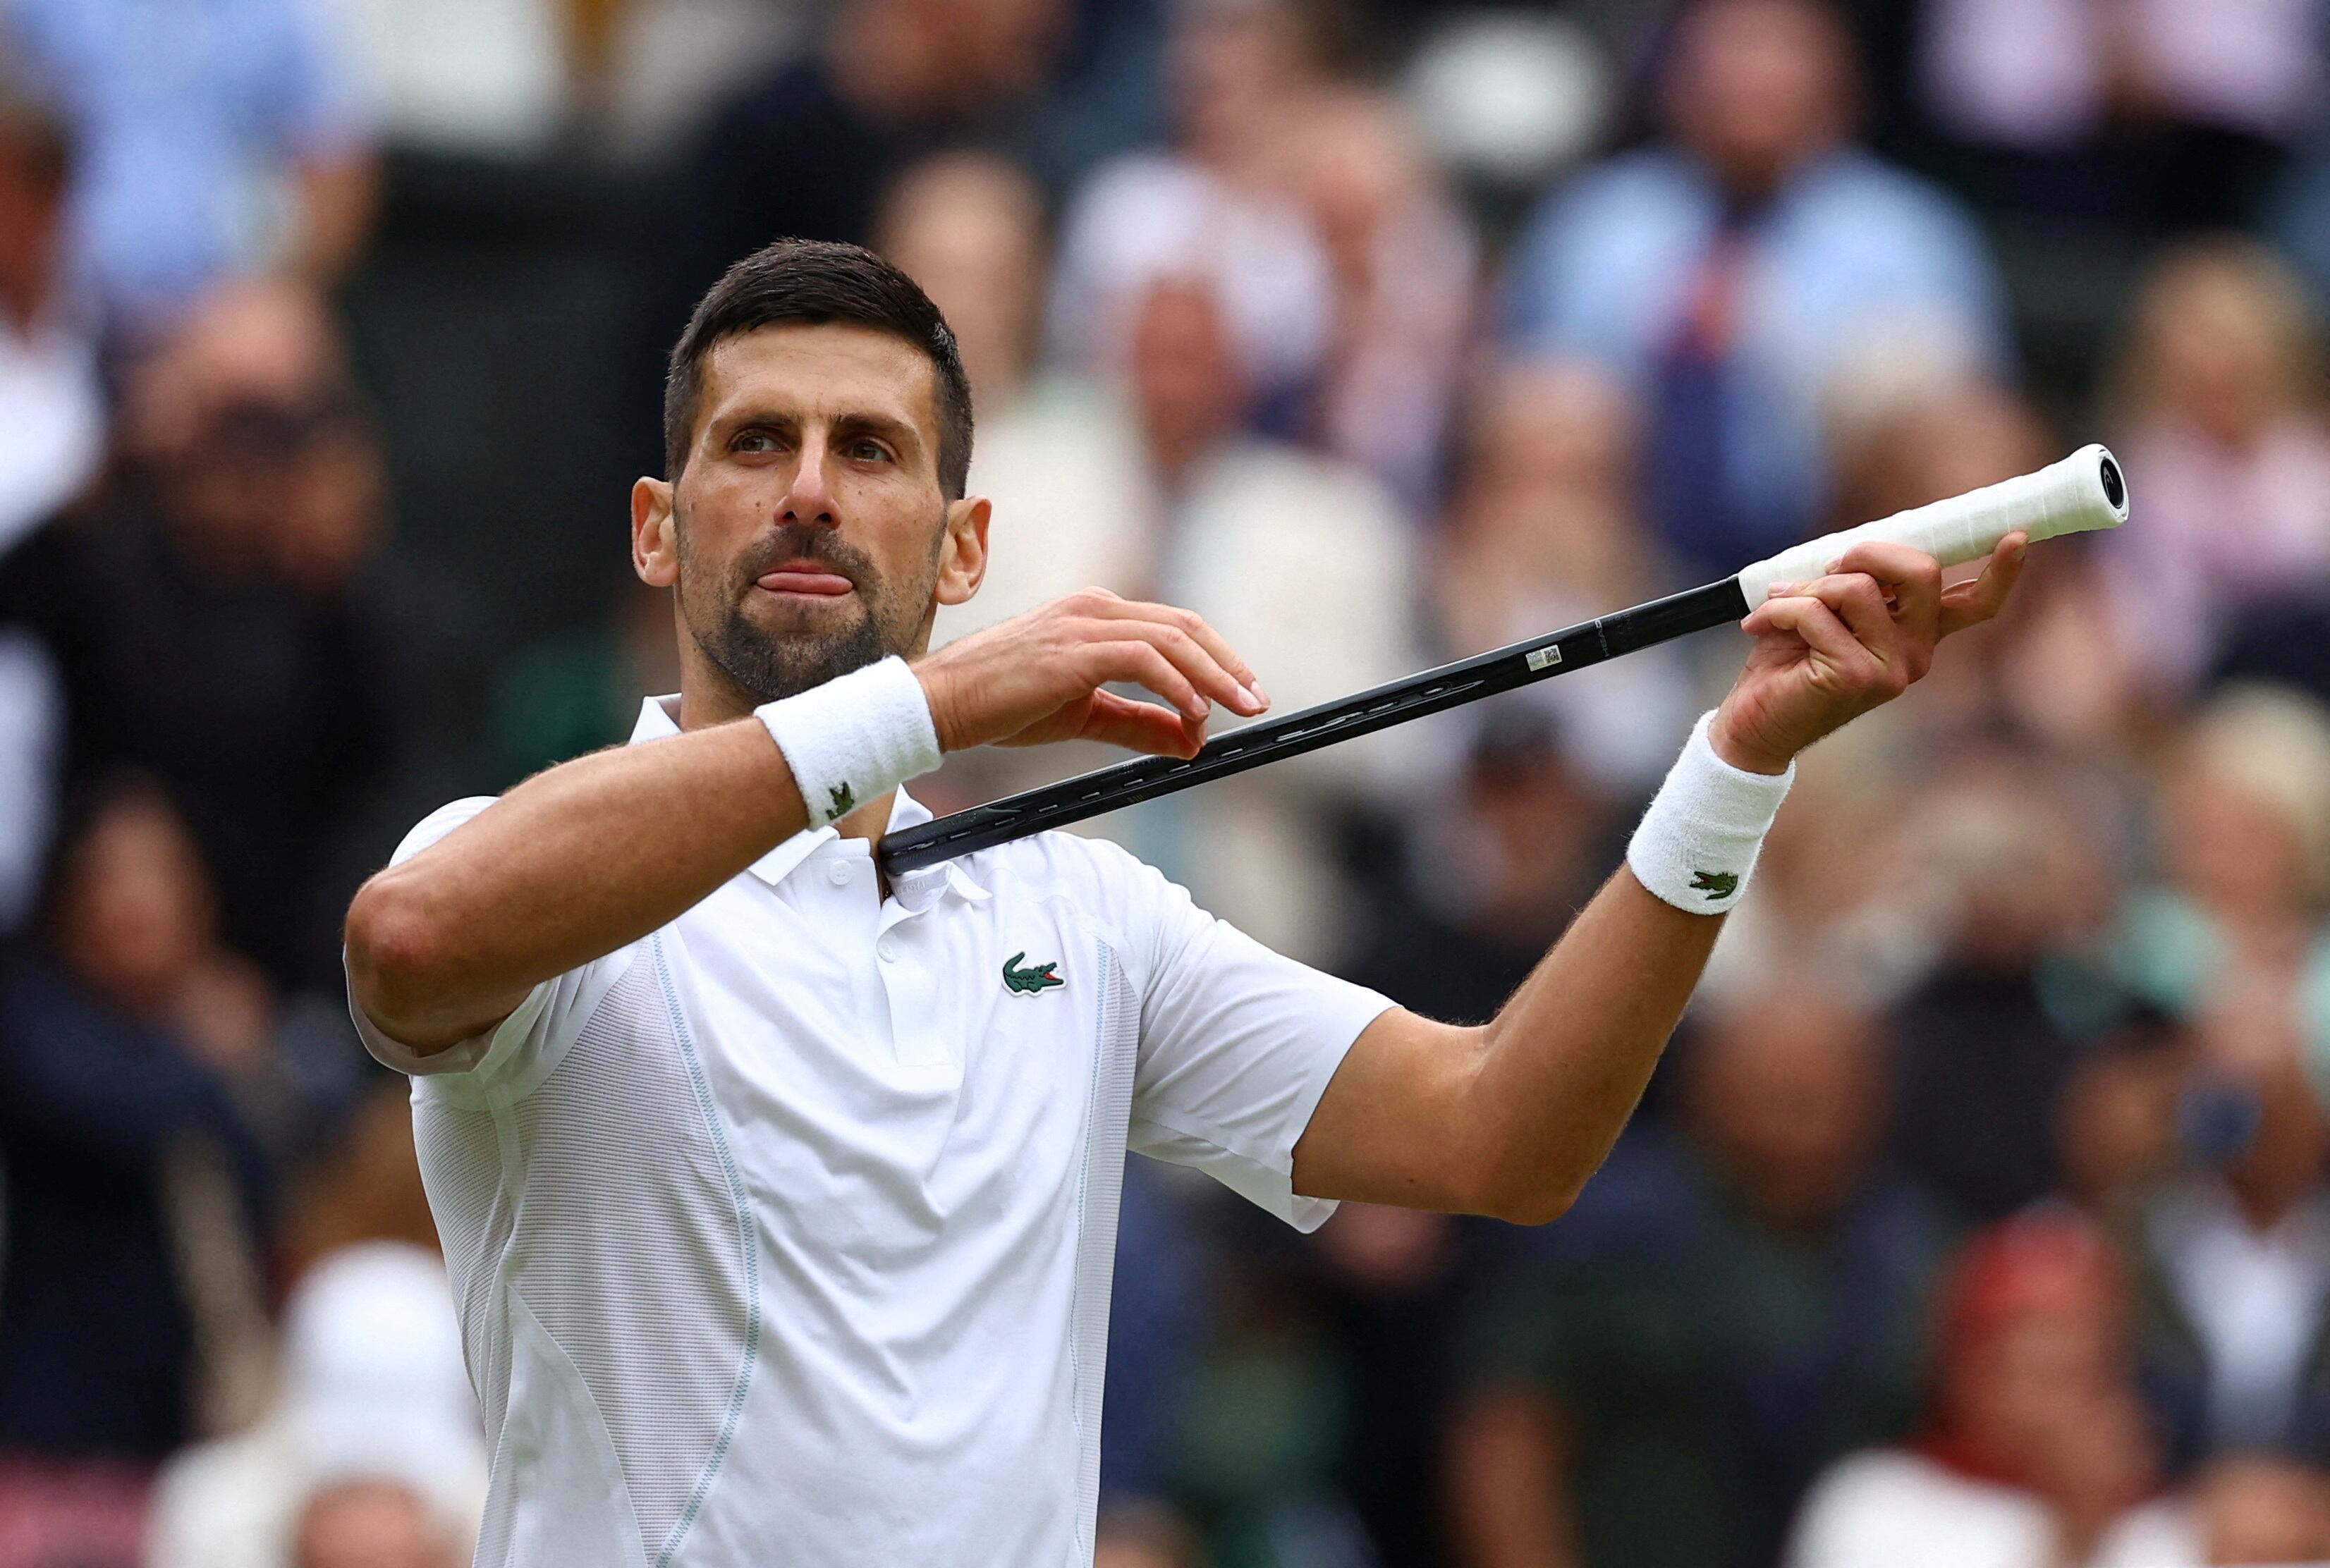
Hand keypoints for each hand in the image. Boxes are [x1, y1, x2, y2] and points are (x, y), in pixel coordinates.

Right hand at [913, 589, 1269, 758]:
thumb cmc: (1005, 705)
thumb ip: (1140, 724)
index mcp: (1098, 615)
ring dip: (1213, 676)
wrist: (944, 704)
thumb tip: (1193, 741)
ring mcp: (1084, 623)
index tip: (1243, 693)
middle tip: (1257, 702)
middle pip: (1184, 626)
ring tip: (1238, 709)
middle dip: (1228, 664)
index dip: (1217, 659)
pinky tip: (1195, 711)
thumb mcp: (1086, 715)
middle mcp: (1096, 608)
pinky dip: (1176, 685)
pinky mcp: (1074, 649)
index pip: (1174, 628)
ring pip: (1171, 639)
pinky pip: (1143, 659)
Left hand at [1709, 533, 2027, 773]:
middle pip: (1922, 572)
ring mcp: (1892, 669)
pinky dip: (1778, 610)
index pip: (1974, 604)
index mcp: (1918, 635)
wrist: (1751, 724)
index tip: (2017, 536)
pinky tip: (1758, 627)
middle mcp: (1917, 653)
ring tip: (1779, 608)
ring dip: (1808, 588)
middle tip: (1826, 568)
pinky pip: (1816, 613)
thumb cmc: (1786, 662)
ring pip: (1858, 588)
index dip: (2001, 571)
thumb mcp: (1826, 612)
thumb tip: (1856, 550)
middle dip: (1867, 552)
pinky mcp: (1856, 677)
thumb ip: (1854, 584)